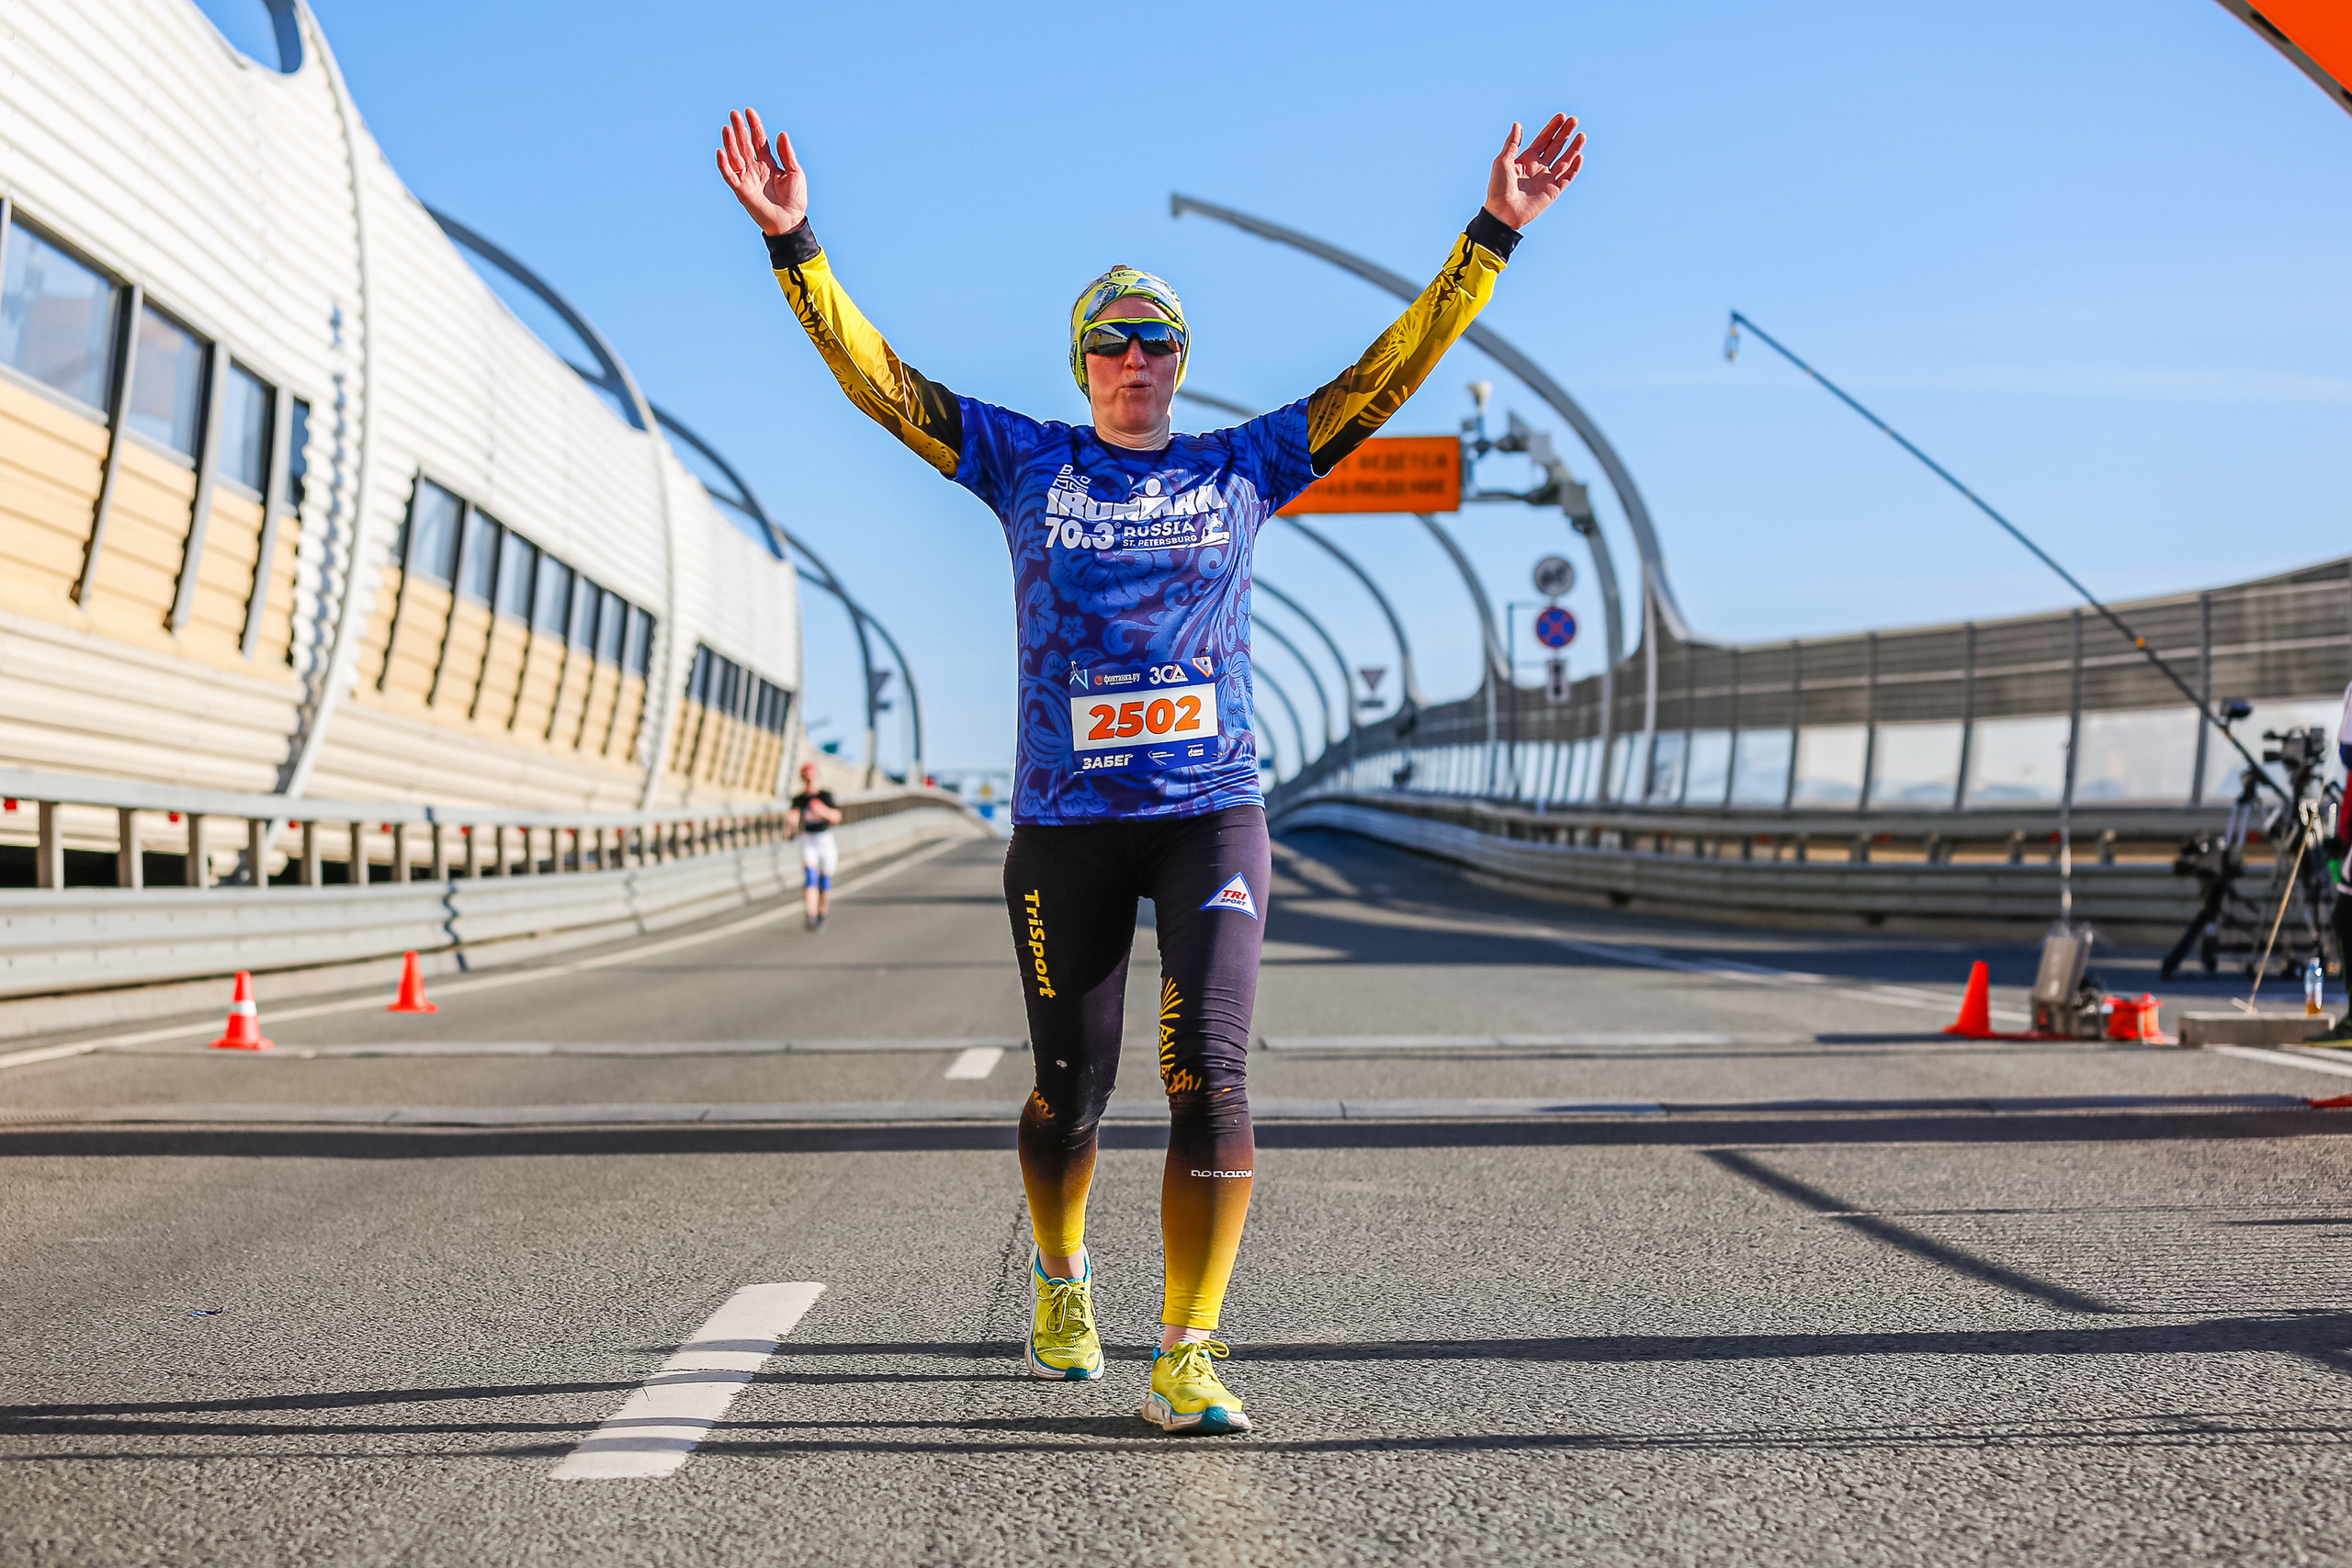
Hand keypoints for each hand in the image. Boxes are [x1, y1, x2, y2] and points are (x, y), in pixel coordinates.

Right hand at [716, 107, 805, 236]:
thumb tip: (781, 133)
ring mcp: (747, 178)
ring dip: (730, 142)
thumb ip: (787, 154)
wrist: (790, 221)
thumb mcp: (795, 172)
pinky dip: (724, 164)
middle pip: (744, 144)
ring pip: (735, 156)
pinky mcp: (741, 190)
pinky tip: (721, 151)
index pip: (758, 140)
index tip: (749, 111)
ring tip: (727, 127)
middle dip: (739, 129)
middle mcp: (755, 168)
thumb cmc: (795, 199)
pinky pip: (729, 175)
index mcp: (768, 162)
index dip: (754, 125)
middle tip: (734, 113)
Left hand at [1483, 114, 1584, 229]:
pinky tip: (1579, 156)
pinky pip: (1567, 178)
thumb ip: (1512, 144)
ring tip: (1582, 135)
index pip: (1543, 140)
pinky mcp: (1553, 191)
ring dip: (1573, 148)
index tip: (1562, 116)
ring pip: (1564, 160)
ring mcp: (1547, 179)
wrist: (1502, 213)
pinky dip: (1574, 168)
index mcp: (1526, 159)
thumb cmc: (1498, 188)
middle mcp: (1539, 167)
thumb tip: (1517, 124)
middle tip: (1574, 120)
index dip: (1552, 128)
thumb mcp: (1502, 162)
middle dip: (1565, 134)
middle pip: (1556, 147)